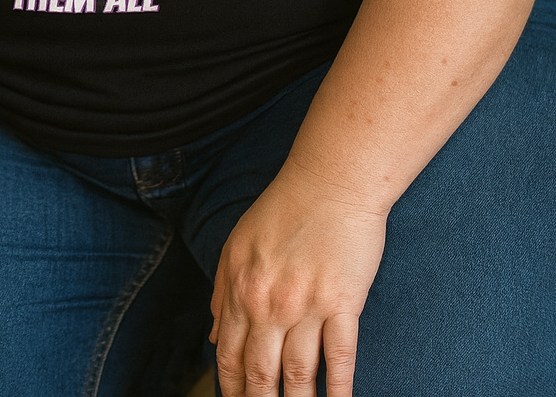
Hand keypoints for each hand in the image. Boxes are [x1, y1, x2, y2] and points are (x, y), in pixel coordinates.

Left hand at [210, 157, 387, 396]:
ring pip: (298, 376)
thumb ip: (224, 292)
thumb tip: (214, 336)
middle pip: (260, 374)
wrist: (331, 180)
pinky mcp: (342, 303)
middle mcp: (268, 302)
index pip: (229, 356)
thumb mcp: (239, 244)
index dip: (232, 391)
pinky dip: (338, 390)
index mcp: (240, 288)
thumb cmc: (285, 208)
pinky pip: (339, 359)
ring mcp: (306, 305)